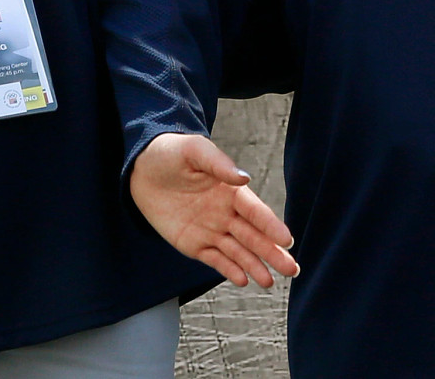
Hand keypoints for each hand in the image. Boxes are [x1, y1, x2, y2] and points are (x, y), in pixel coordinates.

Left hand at [129, 132, 299, 288]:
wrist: (142, 168)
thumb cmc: (172, 153)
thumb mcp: (195, 151)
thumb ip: (219, 164)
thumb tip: (244, 178)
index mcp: (231, 191)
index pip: (256, 212)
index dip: (271, 226)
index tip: (287, 240)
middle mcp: (226, 213)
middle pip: (253, 237)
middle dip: (273, 253)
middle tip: (292, 269)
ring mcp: (211, 230)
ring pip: (238, 252)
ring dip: (255, 266)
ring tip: (270, 283)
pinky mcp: (193, 244)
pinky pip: (214, 259)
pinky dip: (229, 269)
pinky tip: (243, 280)